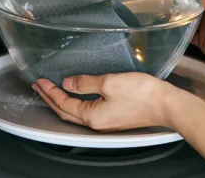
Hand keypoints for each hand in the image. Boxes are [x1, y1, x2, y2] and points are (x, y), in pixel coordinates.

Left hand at [32, 73, 178, 131]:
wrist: (165, 104)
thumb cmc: (141, 93)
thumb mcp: (109, 83)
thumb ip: (85, 83)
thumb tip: (68, 83)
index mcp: (92, 116)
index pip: (63, 103)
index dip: (50, 91)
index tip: (40, 81)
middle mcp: (96, 122)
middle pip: (66, 112)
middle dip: (50, 99)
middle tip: (39, 87)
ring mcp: (105, 121)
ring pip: (75, 112)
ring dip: (62, 100)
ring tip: (51, 91)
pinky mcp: (113, 116)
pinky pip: (87, 110)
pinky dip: (75, 102)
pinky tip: (76, 95)